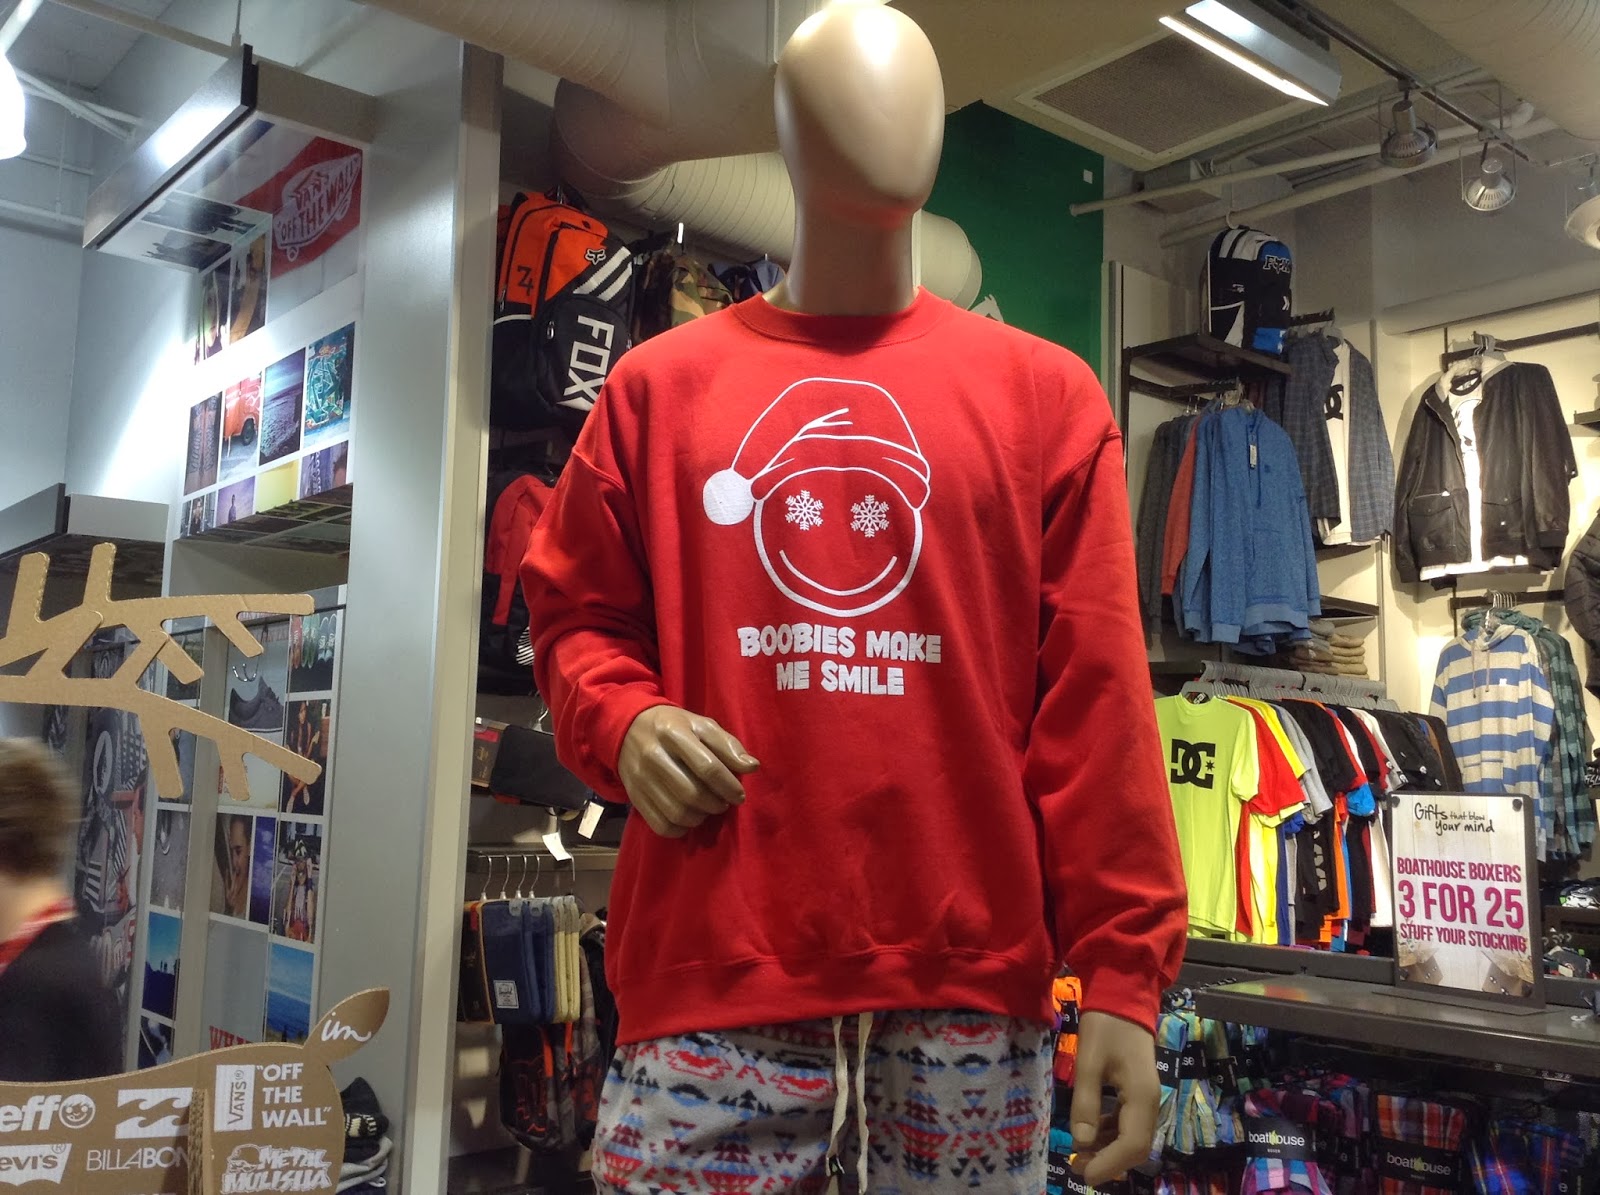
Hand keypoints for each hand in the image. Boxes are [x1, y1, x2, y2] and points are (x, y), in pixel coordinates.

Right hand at [619, 706, 759, 838]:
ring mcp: (640, 778)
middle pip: (692, 793)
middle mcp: (653, 756)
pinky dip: (681, 829)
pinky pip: (661, 825)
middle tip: (724, 802)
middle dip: (716, 804)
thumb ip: (727, 745)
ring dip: (701, 817)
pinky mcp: (634, 796)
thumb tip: (752, 766)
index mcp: (673, 733)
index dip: (728, 786)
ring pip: (677, 813)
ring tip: (708, 809)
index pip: (707, 766)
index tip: (739, 795)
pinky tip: (690, 818)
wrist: (628, 728)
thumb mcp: (701, 725)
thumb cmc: (674, 726)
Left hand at [1068, 1011, 1160, 1185]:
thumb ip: (1086, 1103)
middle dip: (1109, 1162)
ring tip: (1079, 1155)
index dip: (1109, 1165)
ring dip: (1108, 1150)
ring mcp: (1146, 1097)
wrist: (1123, 995)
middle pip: (1136, 1147)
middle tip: (1077, 1167)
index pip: (1132, 1146)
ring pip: (1132, 1136)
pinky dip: (1110, 1134)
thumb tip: (1082, 1142)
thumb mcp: (1088, 1062)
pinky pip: (1128, 1122)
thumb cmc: (1105, 1026)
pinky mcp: (1137, 1091)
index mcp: (1142, 1097)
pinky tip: (1091, 1133)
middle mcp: (1150, 1103)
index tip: (1083, 1174)